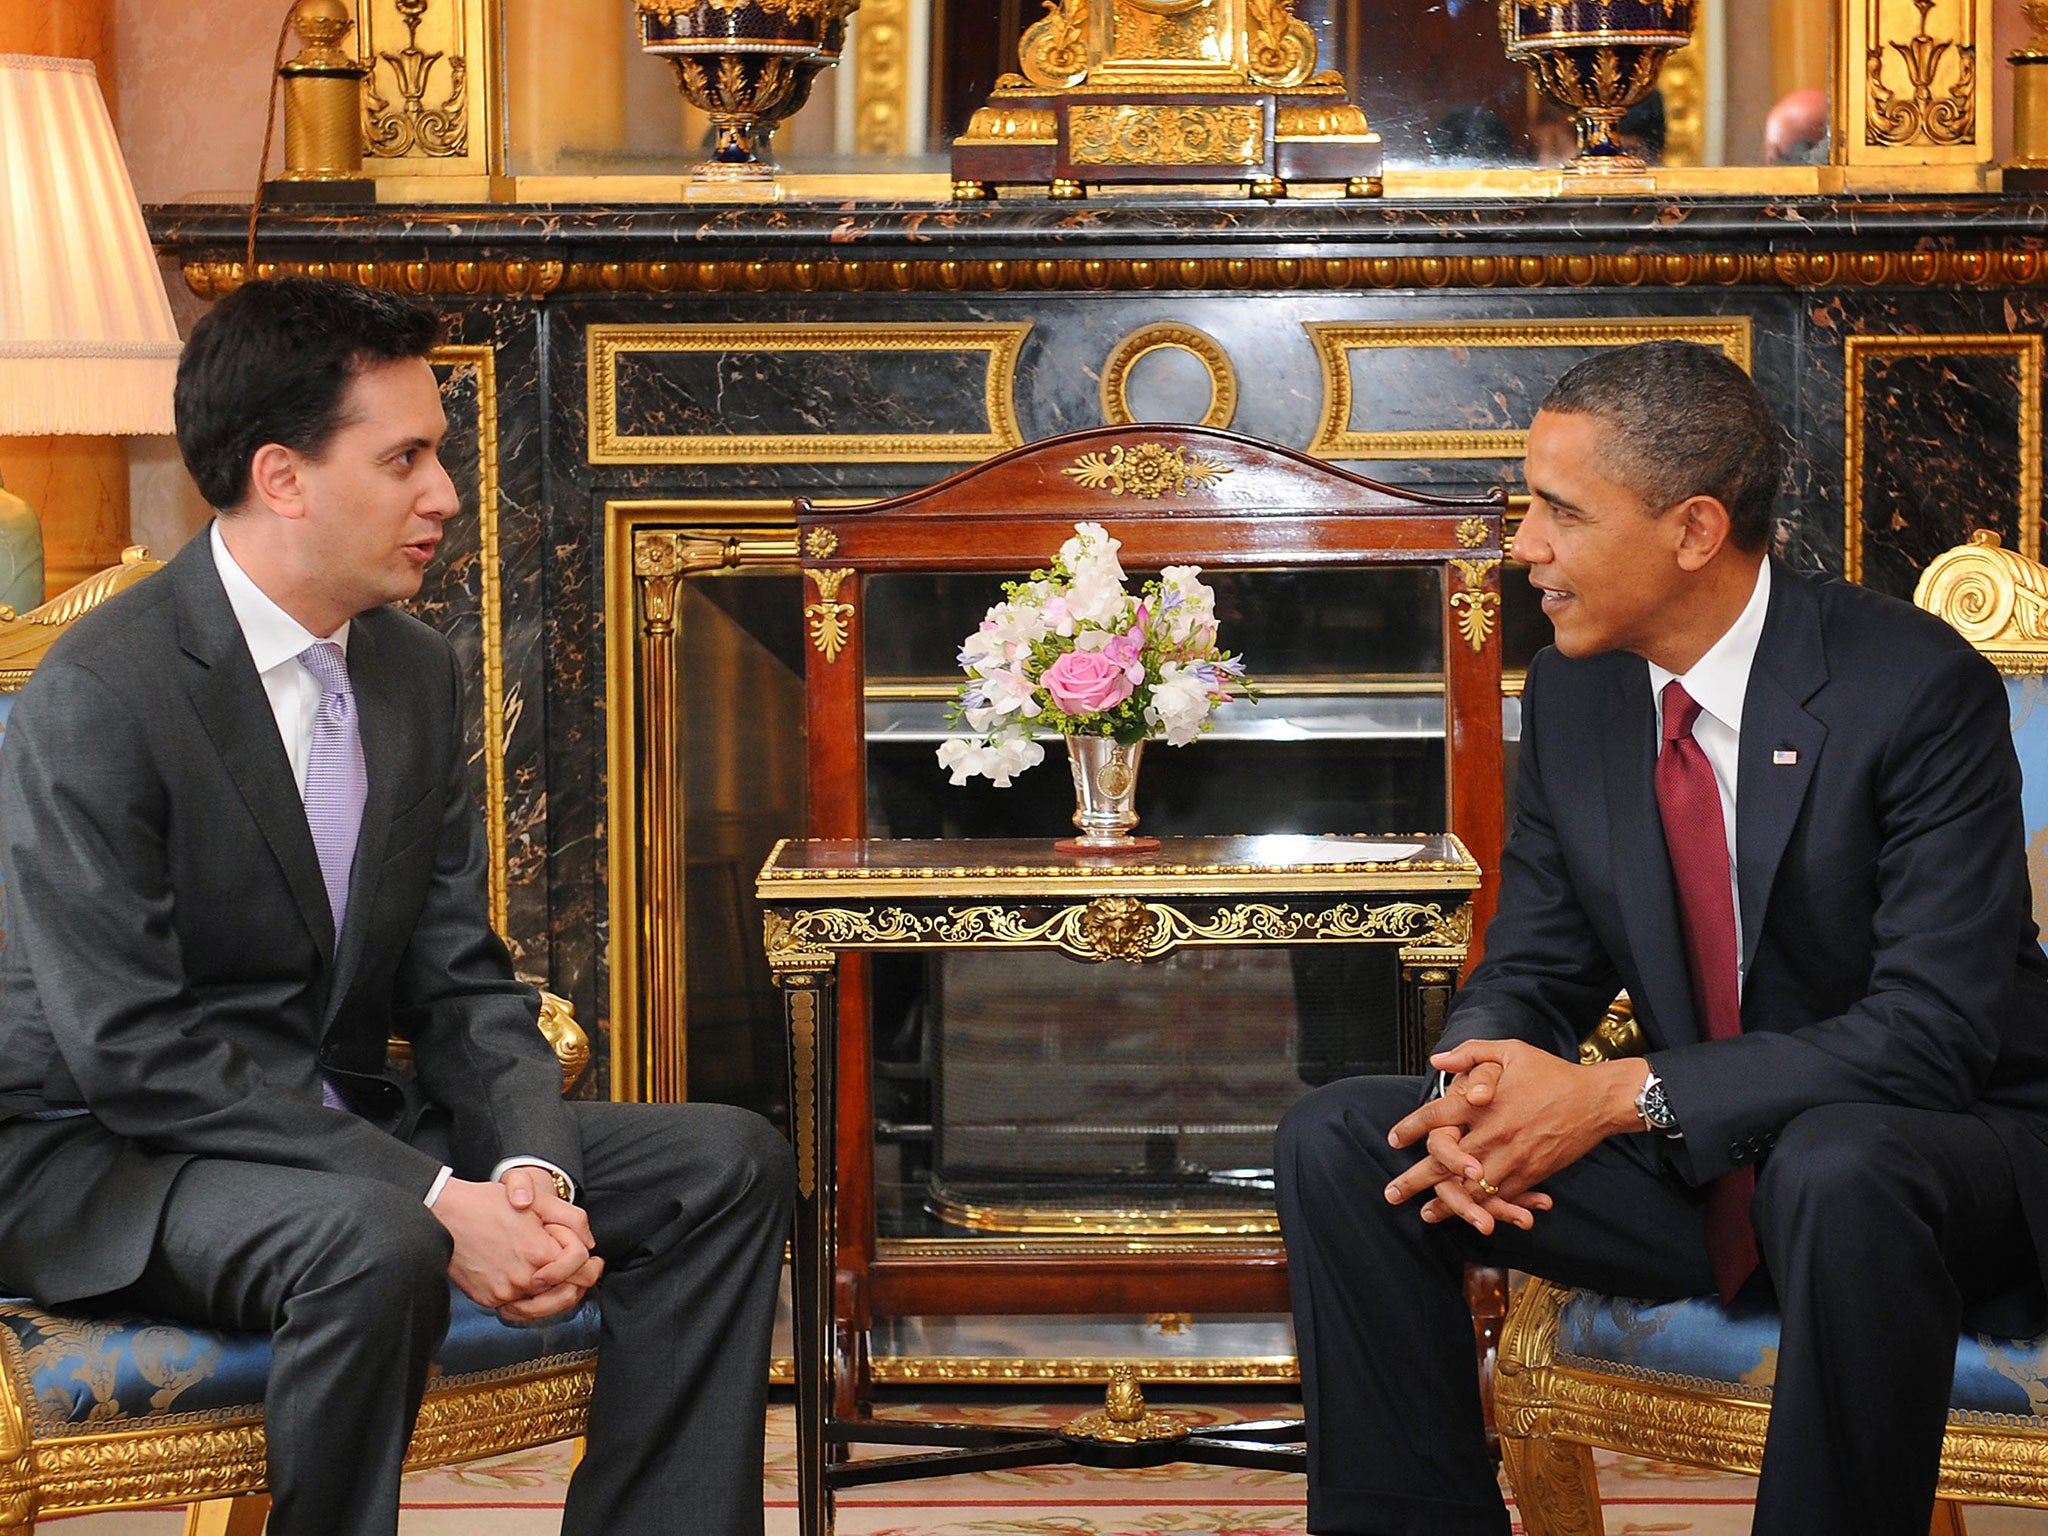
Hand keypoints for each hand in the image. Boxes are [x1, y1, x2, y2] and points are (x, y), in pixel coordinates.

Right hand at [494, 1166, 601, 1321]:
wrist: (445, 1216)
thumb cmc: (488, 1203)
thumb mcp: (536, 1201)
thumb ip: (570, 1221)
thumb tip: (588, 1244)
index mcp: (540, 1252)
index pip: (582, 1269)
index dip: (589, 1261)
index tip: (590, 1258)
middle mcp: (525, 1278)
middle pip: (569, 1293)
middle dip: (579, 1281)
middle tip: (585, 1271)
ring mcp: (505, 1292)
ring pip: (546, 1306)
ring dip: (558, 1294)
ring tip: (563, 1282)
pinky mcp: (490, 1300)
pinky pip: (520, 1308)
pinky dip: (531, 1300)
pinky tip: (536, 1287)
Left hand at [1388, 1039, 1648, 1226]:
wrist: (1596, 1100)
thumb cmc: (1551, 1073)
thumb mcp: (1511, 1050)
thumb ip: (1471, 1053)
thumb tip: (1437, 1060)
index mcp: (1482, 1103)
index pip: (1435, 1118)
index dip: (1410, 1128)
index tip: (1394, 1139)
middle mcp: (1492, 1133)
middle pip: (1444, 1162)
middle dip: (1415, 1180)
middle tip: (1392, 1194)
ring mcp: (1512, 1157)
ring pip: (1470, 1188)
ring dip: (1445, 1203)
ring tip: (1425, 1214)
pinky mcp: (1531, 1173)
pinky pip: (1500, 1196)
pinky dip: (1482, 1208)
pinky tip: (1466, 1215)